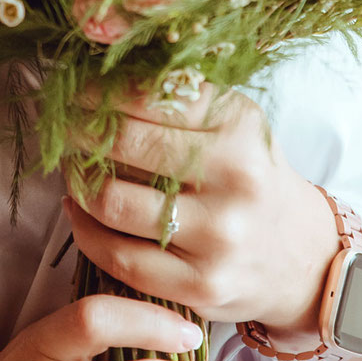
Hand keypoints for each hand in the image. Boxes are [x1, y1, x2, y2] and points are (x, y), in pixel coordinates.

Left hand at [64, 88, 337, 342]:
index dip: (100, 91)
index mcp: (239, 128)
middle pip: (124, 144)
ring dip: (77, 180)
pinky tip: (78, 209)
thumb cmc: (251, 176)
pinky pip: (119, 258)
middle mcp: (234, 181)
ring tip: (71, 166)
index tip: (75, 88)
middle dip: (79, 131)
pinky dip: (85, 230)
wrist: (300, 256)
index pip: (150, 95)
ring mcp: (218, 239)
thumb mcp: (233, 123)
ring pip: (112, 203)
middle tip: (62, 126)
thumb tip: (103, 73)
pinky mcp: (200, 287)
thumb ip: (179, 97)